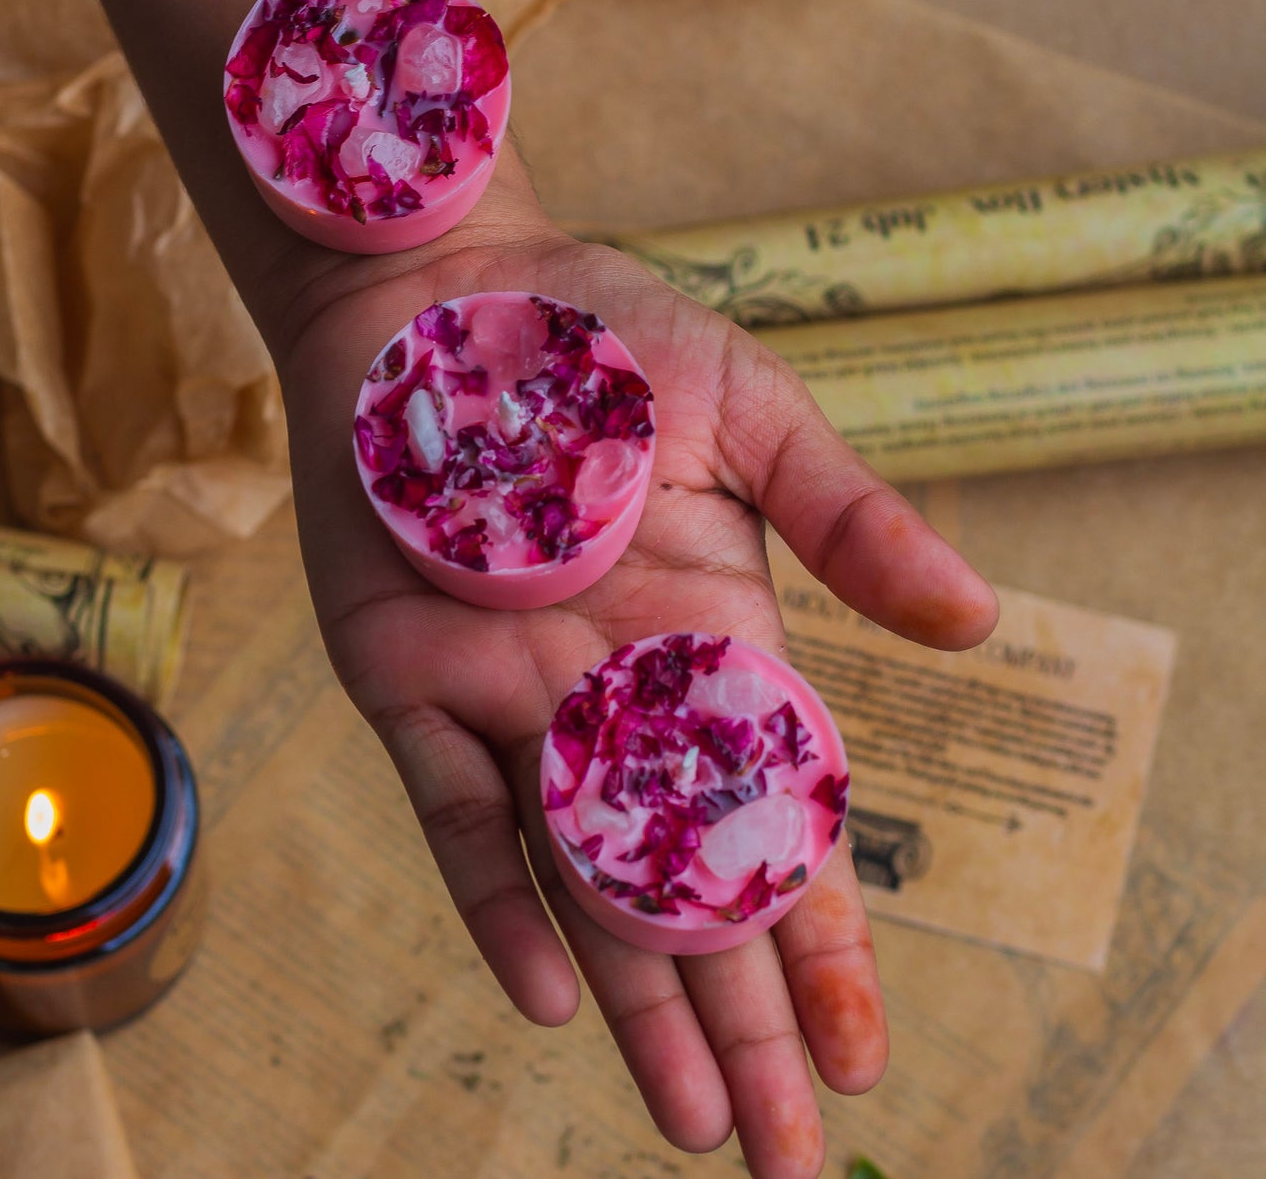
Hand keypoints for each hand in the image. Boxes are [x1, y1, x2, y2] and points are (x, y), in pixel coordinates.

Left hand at [275, 181, 997, 1178]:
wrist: (442, 289)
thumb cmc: (605, 331)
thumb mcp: (756, 410)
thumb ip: (851, 516)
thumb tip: (975, 620)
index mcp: (714, 639)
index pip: (782, 824)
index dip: (823, 942)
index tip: (862, 1052)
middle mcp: (617, 696)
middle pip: (689, 890)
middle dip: (742, 1021)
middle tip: (789, 1159)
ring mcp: (508, 699)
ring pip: (582, 885)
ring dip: (638, 1003)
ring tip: (695, 1125)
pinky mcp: (406, 681)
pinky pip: (452, 813)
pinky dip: (498, 901)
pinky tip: (551, 997)